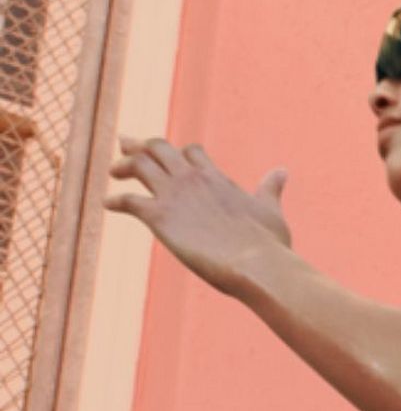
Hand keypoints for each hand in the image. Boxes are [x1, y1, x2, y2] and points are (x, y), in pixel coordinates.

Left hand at [106, 137, 292, 296]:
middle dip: (140, 146)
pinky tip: (109, 204)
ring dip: (123, 166)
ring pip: (138, 165)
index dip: (178, 153)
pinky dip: (115, 200)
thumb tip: (281, 171)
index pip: (191, 152)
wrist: (255, 263)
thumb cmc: (268, 243)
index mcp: (216, 177)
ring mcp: (174, 195)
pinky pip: (127, 200)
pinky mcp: (159, 217)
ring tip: (114, 172)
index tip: (167, 157)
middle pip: (158, 148)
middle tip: (125, 147)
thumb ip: (270, 189)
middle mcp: (192, 179)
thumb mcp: (270, 210)